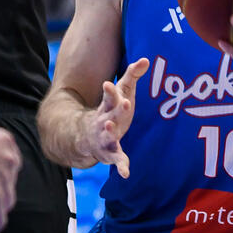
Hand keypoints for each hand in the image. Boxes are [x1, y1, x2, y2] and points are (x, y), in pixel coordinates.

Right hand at [80, 58, 147, 178]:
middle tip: (124, 102)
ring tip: (112, 128)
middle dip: (116, 109)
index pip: (109, 96)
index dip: (110, 90)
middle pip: (110, 114)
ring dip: (110, 132)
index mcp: (109, 106)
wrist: (87, 136)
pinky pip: (117, 160)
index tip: (107, 84)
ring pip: (108, 136)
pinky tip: (126, 174)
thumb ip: (132, 76)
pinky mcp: (111, 154)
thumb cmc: (111, 110)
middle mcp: (105, 120)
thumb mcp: (122, 92)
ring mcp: (106, 138)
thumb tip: (146, 59)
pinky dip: (121, 166)